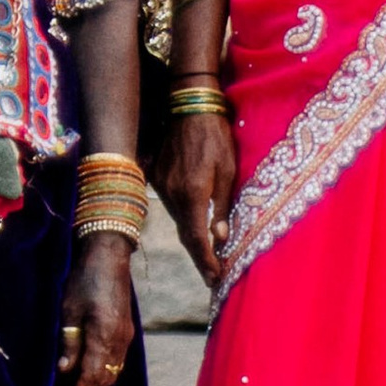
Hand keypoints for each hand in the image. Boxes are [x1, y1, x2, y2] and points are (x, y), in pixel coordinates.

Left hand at [58, 231, 135, 385]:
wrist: (109, 257)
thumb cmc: (84, 280)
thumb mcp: (69, 309)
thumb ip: (69, 342)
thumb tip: (64, 371)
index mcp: (104, 337)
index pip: (92, 377)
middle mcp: (120, 342)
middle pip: (105, 380)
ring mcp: (126, 338)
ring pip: (113, 373)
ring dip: (95, 384)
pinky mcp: (127, 332)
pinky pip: (117, 362)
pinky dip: (103, 372)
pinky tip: (89, 370)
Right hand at [162, 109, 237, 286]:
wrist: (190, 107)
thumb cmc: (216, 137)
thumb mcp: (228, 172)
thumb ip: (222, 207)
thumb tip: (220, 239)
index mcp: (193, 193)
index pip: (197, 238)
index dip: (206, 262)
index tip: (216, 278)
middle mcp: (172, 193)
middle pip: (186, 232)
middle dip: (200, 255)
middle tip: (213, 274)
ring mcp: (161, 183)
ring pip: (178, 218)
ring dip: (192, 234)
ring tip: (208, 251)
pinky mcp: (157, 174)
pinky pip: (172, 202)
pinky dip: (185, 214)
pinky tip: (195, 219)